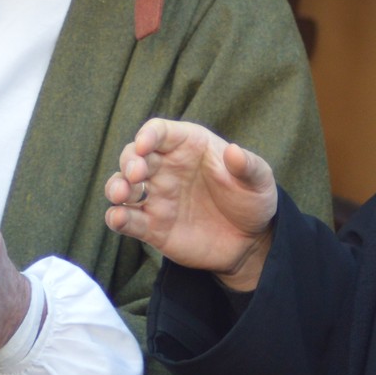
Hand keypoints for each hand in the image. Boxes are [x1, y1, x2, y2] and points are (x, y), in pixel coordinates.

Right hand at [103, 118, 276, 290]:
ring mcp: (156, 197)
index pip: (160, 131)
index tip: (144, 144)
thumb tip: (234, 151)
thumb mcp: (260, 181)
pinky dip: (116, 217)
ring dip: (115, 186)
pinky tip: (119, 217)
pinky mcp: (151, 226)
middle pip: (134, 155)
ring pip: (122, 185)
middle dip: (129, 161)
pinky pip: (125, 219)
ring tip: (121, 194)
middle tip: (136, 175)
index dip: (148, 135)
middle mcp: (166, 168)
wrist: (250, 242)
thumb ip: (248, 166)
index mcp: (189, 146)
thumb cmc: (253, 202)